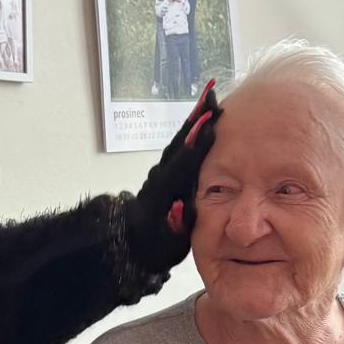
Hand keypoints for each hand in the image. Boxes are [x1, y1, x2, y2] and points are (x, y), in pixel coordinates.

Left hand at [122, 82, 220, 271]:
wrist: (133, 243)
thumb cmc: (158, 247)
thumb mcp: (168, 245)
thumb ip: (176, 225)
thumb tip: (180, 208)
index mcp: (161, 196)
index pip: (180, 167)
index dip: (195, 146)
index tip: (209, 125)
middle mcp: (158, 178)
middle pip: (178, 145)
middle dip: (194, 120)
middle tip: (210, 95)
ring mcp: (159, 171)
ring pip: (177, 141)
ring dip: (193, 119)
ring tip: (209, 96)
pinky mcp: (163, 168)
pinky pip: (179, 144)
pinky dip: (191, 128)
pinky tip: (202, 114)